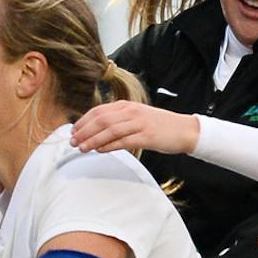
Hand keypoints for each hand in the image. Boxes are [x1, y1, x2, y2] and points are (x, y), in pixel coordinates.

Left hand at [70, 101, 197, 155]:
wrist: (184, 130)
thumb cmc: (160, 126)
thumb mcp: (137, 118)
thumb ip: (119, 122)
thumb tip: (98, 132)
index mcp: (127, 106)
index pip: (99, 111)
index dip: (83, 121)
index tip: (73, 131)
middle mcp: (131, 112)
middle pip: (101, 120)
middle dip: (84, 131)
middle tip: (73, 141)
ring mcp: (139, 123)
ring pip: (109, 130)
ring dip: (93, 140)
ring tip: (82, 148)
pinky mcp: (146, 136)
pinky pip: (123, 141)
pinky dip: (109, 146)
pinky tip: (99, 151)